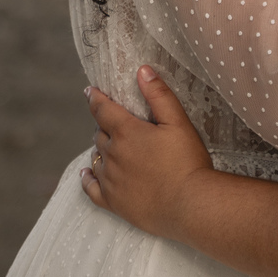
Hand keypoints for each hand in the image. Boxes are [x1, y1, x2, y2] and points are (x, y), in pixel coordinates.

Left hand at [80, 66, 213, 240]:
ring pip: (97, 158)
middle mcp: (113, 154)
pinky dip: (87, 178)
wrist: (191, 206)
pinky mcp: (113, 202)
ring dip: (101, 149)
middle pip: (100, 134)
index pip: (102, 109)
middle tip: (113, 122)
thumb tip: (142, 70)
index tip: (89, 92)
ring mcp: (110, 180)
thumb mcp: (178, 122)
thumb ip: (159, 95)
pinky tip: (86, 173)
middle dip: (104, 125)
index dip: (94, 98)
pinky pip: (91, 188)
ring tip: (109, 146)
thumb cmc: (188, 162)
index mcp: (126, 132)